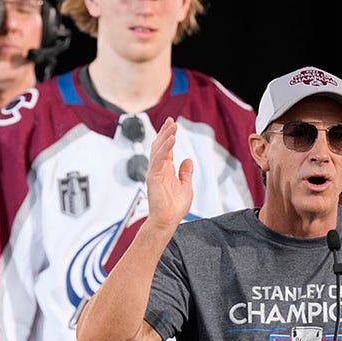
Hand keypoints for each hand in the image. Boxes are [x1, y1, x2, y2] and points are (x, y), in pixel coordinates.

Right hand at [147, 117, 194, 231]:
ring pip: (158, 149)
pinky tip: (171, 139)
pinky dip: (165, 148)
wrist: (168, 220)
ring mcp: (155, 172)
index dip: (169, 136)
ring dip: (165, 136)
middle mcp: (159, 169)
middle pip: (160, 146)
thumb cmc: (175, 207)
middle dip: (165, 132)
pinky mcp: (154, 176)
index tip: (172, 124)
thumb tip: (188, 160)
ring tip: (172, 125)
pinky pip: (159, 159)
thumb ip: (186, 172)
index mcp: (166, 170)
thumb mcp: (186, 186)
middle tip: (171, 120)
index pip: (166, 149)